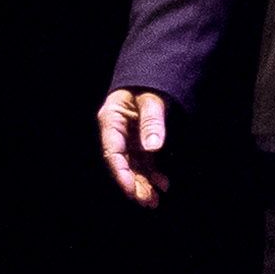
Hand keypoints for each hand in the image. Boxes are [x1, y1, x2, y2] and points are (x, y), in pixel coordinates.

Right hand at [99, 89, 172, 205]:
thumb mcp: (151, 98)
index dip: (121, 174)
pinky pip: (144, 161)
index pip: (113, 153)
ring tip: (155, 199)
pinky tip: (162, 184)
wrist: (154, 72)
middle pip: (122, 164)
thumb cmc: (148, 81)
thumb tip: (153, 147)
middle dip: (135, 184)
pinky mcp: (140, 139)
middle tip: (148, 202)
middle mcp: (117, 131)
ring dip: (143, 183)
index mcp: (111, 120)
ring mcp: (129, 137)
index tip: (132, 191)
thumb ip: (152, 121)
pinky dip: (152, 173)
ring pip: (133, 165)